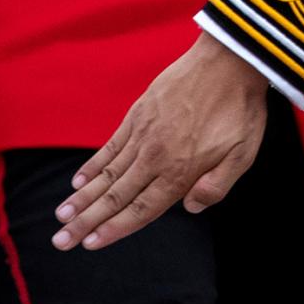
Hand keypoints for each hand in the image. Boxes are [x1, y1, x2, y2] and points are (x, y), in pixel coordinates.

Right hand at [54, 33, 265, 250]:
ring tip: (60, 216)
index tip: (90, 244)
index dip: (115, 229)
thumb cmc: (240, 108)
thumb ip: (217, 186)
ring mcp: (143, 133)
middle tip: (59, 241)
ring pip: (107, 174)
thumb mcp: (243, 154)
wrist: (229, 59)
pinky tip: (79, 181)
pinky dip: (93, 165)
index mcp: (180, 170)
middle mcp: (155, 156)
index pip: (141, 209)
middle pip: (115, 196)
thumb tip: (191, 207)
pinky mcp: (138, 113)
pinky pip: (110, 145)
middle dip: (85, 222)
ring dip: (82, 198)